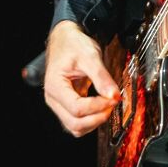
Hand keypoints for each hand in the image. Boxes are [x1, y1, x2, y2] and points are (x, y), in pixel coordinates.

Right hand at [44, 20, 119, 137]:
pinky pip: (77, 121)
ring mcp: (58, 103)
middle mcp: (53, 99)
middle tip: (112, 104)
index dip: (98, 106)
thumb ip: (102, 77)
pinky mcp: (66, 104)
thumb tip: (114, 95)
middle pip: (74, 123)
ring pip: (75, 127)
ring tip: (107, 105)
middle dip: (97, 118)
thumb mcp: (89, 56)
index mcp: (55, 86)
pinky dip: (90, 119)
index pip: (77, 108)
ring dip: (93, 121)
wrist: (65, 39)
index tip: (113, 98)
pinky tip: (101, 107)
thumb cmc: (73, 44)